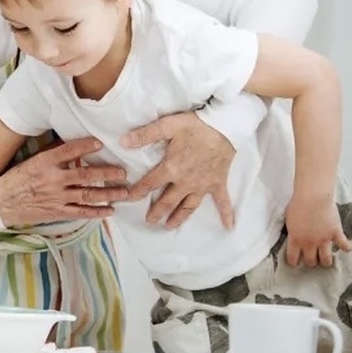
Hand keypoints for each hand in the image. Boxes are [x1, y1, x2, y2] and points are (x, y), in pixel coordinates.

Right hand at [0, 137, 128, 226]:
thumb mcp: (31, 161)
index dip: (86, 146)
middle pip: (85, 174)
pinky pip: (81, 212)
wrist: (1, 202)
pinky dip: (96, 212)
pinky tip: (109, 210)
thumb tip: (71, 145)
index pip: (70, 151)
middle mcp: (53, 179)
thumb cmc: (16, 179)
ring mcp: (57, 197)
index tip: (100, 143)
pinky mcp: (57, 212)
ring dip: (108, 193)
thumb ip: (51, 154)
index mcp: (45, 162)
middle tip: (122, 172)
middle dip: (107, 173)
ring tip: (124, 192)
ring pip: (88, 194)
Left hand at [122, 111, 235, 229]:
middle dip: (157, 212)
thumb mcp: (167, 126)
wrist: (225, 126)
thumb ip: (145, 135)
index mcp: (171, 168)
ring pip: (189, 206)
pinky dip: (226, 214)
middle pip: (168, 201)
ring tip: (170, 227)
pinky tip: (228, 226)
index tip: (130, 199)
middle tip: (149, 221)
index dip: (138, 192)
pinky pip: (222, 201)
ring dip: (179, 218)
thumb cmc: (195, 125)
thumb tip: (123, 141)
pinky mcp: (218, 182)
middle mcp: (185, 182)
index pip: (149, 184)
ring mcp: (203, 185)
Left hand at [285, 193, 351, 267]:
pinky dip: (345, 247)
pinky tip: (345, 248)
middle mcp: (309, 243)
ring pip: (326, 259)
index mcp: (295, 239)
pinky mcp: (336, 233)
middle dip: (311, 262)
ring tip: (325, 260)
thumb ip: (292, 230)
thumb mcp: (288, 219)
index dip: (294, 262)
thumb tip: (293, 234)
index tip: (295, 263)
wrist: (313, 197)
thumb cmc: (297, 204)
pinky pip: (343, 245)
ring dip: (326, 261)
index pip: (293, 258)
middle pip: (311, 261)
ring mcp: (323, 240)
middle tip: (312, 259)